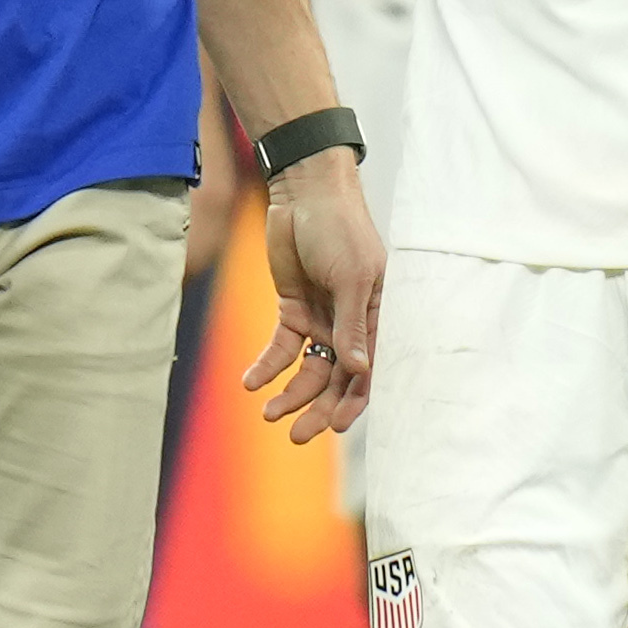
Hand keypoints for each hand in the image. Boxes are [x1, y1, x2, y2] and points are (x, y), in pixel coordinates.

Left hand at [246, 150, 384, 444]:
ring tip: (268, 411)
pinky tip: (251, 381)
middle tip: (295, 435)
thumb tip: (359, 371)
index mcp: (375, 318)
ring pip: (308, 369)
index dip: (353, 403)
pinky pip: (281, 347)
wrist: (305, 191)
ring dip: (290, 393)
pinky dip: (267, 366)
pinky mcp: (293, 308)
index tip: (334, 428)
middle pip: (335, 379)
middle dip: (317, 408)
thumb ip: (353, 325)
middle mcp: (350, 324)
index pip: (367, 372)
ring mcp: (322, 317)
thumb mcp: (352, 277)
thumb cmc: (341, 229)